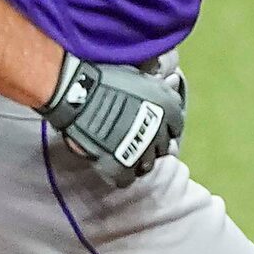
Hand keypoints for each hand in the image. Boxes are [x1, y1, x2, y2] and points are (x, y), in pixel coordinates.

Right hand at [41, 55, 186, 188]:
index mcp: (168, 106)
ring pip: (148, 164)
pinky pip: (128, 178)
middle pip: (163, 146)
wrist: (76, 92)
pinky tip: (112, 165)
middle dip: (152, 144)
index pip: (176, 125)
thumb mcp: (137, 75)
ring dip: (138, 160)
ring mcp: (142, 150)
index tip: (151, 125)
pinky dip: (121, 174)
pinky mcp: (122, 165)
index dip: (163, 126)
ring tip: (123, 153)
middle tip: (134, 139)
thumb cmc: (103, 77)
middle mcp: (161, 129)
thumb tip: (173, 79)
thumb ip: (157, 84)